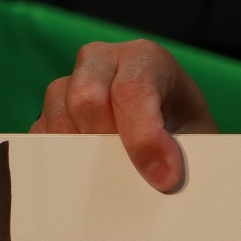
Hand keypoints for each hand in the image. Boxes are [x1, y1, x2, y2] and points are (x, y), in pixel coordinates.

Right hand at [31, 40, 216, 191]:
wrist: (170, 135)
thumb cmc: (186, 132)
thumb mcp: (199, 136)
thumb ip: (188, 152)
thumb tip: (165, 181)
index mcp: (144, 58)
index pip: (132, 89)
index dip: (145, 138)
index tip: (164, 178)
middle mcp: (100, 63)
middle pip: (85, 100)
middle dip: (108, 144)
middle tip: (132, 178)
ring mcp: (67, 87)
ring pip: (58, 122)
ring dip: (84, 158)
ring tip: (115, 179)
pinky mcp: (47, 117)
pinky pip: (41, 143)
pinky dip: (62, 167)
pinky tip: (89, 181)